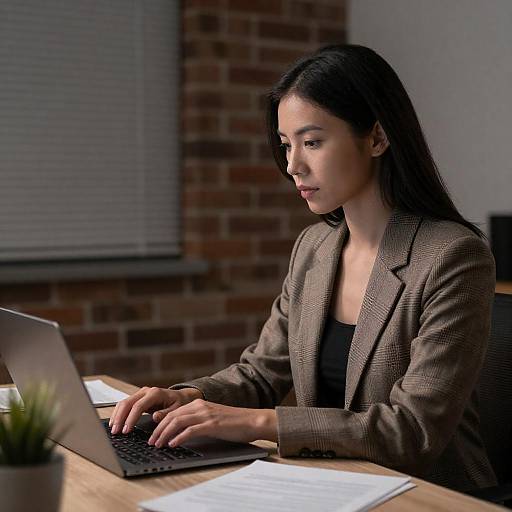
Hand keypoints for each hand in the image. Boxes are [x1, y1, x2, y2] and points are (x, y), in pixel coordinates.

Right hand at [109, 386, 202, 434]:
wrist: (180, 396)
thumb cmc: (179, 403)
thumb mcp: (176, 409)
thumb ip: (166, 414)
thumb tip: (155, 417)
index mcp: (155, 393)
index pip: (138, 406)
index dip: (131, 419)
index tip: (126, 430)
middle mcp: (146, 391)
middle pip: (127, 403)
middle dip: (120, 418)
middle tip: (115, 432)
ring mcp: (141, 393)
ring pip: (124, 402)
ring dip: (117, 416)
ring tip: (113, 429)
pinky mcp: (137, 397)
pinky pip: (125, 404)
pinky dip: (118, 413)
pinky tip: (115, 422)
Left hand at [147, 399, 276, 447]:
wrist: (252, 420)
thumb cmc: (234, 423)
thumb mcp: (212, 418)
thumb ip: (198, 421)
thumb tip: (181, 433)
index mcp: (199, 403)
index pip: (173, 412)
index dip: (160, 423)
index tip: (153, 434)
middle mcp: (200, 406)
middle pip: (172, 416)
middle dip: (158, 430)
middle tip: (151, 442)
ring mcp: (206, 414)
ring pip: (177, 422)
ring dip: (164, 434)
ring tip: (158, 444)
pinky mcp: (212, 424)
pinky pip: (190, 430)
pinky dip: (179, 437)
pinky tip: (173, 444)